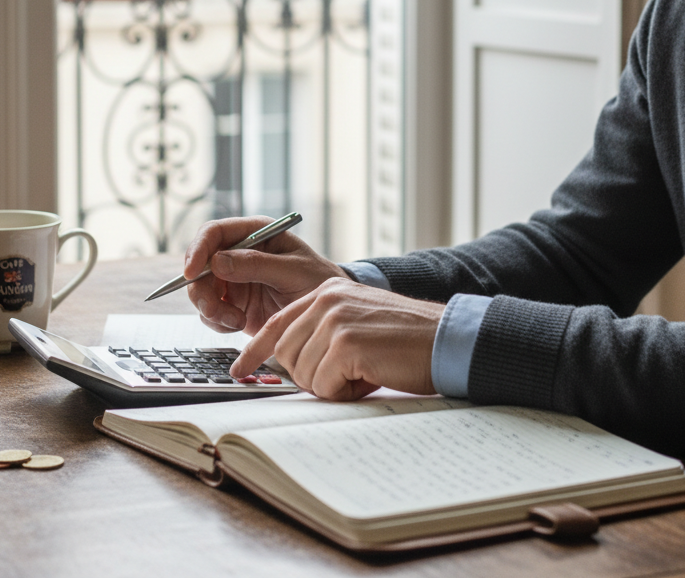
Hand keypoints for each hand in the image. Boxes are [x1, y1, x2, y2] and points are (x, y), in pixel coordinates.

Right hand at [185, 216, 347, 333]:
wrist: (326, 314)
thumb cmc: (317, 281)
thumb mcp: (293, 271)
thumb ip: (257, 265)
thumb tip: (218, 262)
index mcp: (254, 234)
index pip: (214, 232)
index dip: (198, 249)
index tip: (191, 272)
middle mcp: (239, 254)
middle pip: (200, 264)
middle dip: (201, 289)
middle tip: (214, 310)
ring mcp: (233, 279)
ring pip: (201, 290)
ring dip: (211, 309)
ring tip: (236, 321)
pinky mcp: (233, 304)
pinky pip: (210, 312)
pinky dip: (218, 322)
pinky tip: (240, 324)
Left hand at [230, 278, 443, 400]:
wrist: (445, 339)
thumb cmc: (406, 339)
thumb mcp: (357, 321)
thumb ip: (323, 331)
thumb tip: (288, 361)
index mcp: (326, 293)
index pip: (277, 324)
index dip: (255, 351)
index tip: (239, 370)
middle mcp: (326, 300)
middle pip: (287, 356)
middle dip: (313, 377)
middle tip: (350, 373)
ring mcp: (334, 320)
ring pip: (304, 374)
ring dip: (333, 386)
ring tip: (365, 371)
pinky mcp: (346, 344)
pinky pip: (325, 386)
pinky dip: (346, 393)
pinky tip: (371, 377)